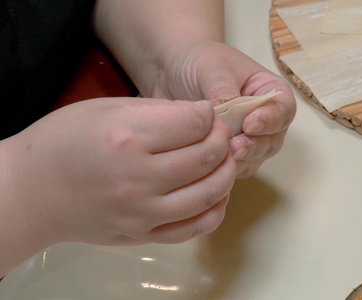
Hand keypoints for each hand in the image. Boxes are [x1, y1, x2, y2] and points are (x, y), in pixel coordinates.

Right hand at [4, 97, 235, 247]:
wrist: (33, 192)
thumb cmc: (65, 142)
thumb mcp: (108, 108)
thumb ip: (159, 112)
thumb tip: (201, 117)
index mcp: (127, 138)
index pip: (194, 124)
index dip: (208, 115)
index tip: (206, 114)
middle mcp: (138, 178)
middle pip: (207, 157)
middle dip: (223, 139)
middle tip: (218, 133)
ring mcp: (142, 213)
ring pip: (210, 193)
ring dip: (227, 172)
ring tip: (222, 160)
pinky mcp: (143, 236)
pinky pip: (196, 227)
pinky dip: (216, 208)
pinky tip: (215, 193)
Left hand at [149, 40, 296, 177]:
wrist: (172, 69)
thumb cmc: (200, 60)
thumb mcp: (214, 68)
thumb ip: (224, 92)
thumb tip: (227, 116)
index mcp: (269, 91)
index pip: (282, 109)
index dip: (270, 120)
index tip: (250, 124)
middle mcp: (264, 118)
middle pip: (272, 140)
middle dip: (255, 146)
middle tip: (234, 146)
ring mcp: (248, 138)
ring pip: (255, 158)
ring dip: (240, 160)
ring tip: (220, 155)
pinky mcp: (228, 153)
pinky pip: (234, 168)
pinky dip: (224, 168)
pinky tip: (209, 164)